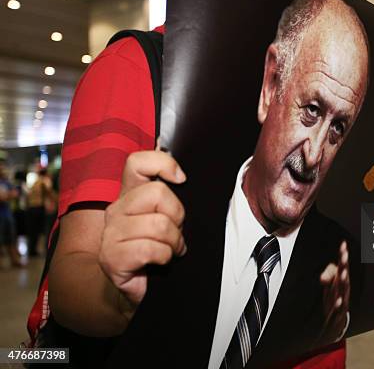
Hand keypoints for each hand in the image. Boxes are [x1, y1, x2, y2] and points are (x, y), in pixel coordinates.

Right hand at [99, 151, 186, 309]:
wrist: (133, 291)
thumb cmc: (153, 253)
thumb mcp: (166, 220)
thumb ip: (169, 198)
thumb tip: (181, 176)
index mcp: (130, 195)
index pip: (138, 162)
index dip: (164, 164)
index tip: (181, 180)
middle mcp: (117, 209)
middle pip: (158, 193)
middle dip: (177, 215)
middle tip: (176, 232)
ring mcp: (111, 233)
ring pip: (159, 224)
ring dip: (174, 242)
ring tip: (170, 250)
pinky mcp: (111, 257)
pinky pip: (150, 249)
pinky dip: (164, 257)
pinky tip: (161, 262)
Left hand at [318, 241, 349, 344]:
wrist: (336, 322)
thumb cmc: (335, 298)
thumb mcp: (331, 284)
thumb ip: (328, 275)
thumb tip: (323, 278)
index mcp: (341, 281)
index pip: (343, 266)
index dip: (343, 255)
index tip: (343, 244)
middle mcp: (344, 289)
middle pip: (345, 276)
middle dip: (345, 266)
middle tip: (344, 256)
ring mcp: (342, 300)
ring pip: (344, 291)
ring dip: (344, 282)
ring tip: (343, 273)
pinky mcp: (338, 313)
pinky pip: (339, 308)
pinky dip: (339, 304)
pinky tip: (338, 300)